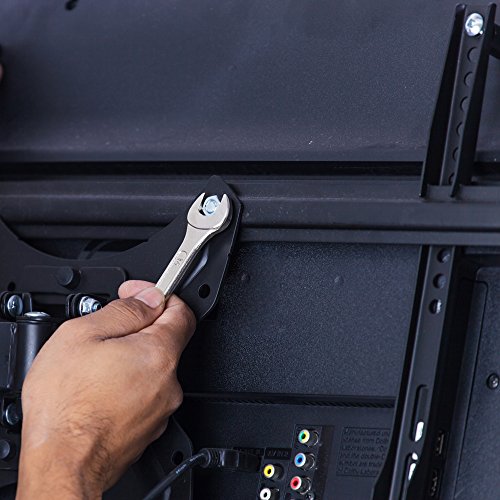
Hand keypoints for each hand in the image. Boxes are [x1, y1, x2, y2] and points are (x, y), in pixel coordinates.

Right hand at [16, 281, 195, 498]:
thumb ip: (124, 310)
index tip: (141, 295)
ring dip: (132, 359)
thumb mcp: (83, 335)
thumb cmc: (67, 407)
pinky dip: (130, 385)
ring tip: (97, 367)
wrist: (61, 463)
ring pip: (154, 368)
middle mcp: (169, 381)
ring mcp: (162, 407)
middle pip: (166, 340)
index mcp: (159, 353)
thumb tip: (148, 297)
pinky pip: (146, 394)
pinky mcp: (150, 427)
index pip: (182, 311)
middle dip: (140, 330)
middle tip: (108, 334)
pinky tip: (102, 390)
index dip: (161, 296)